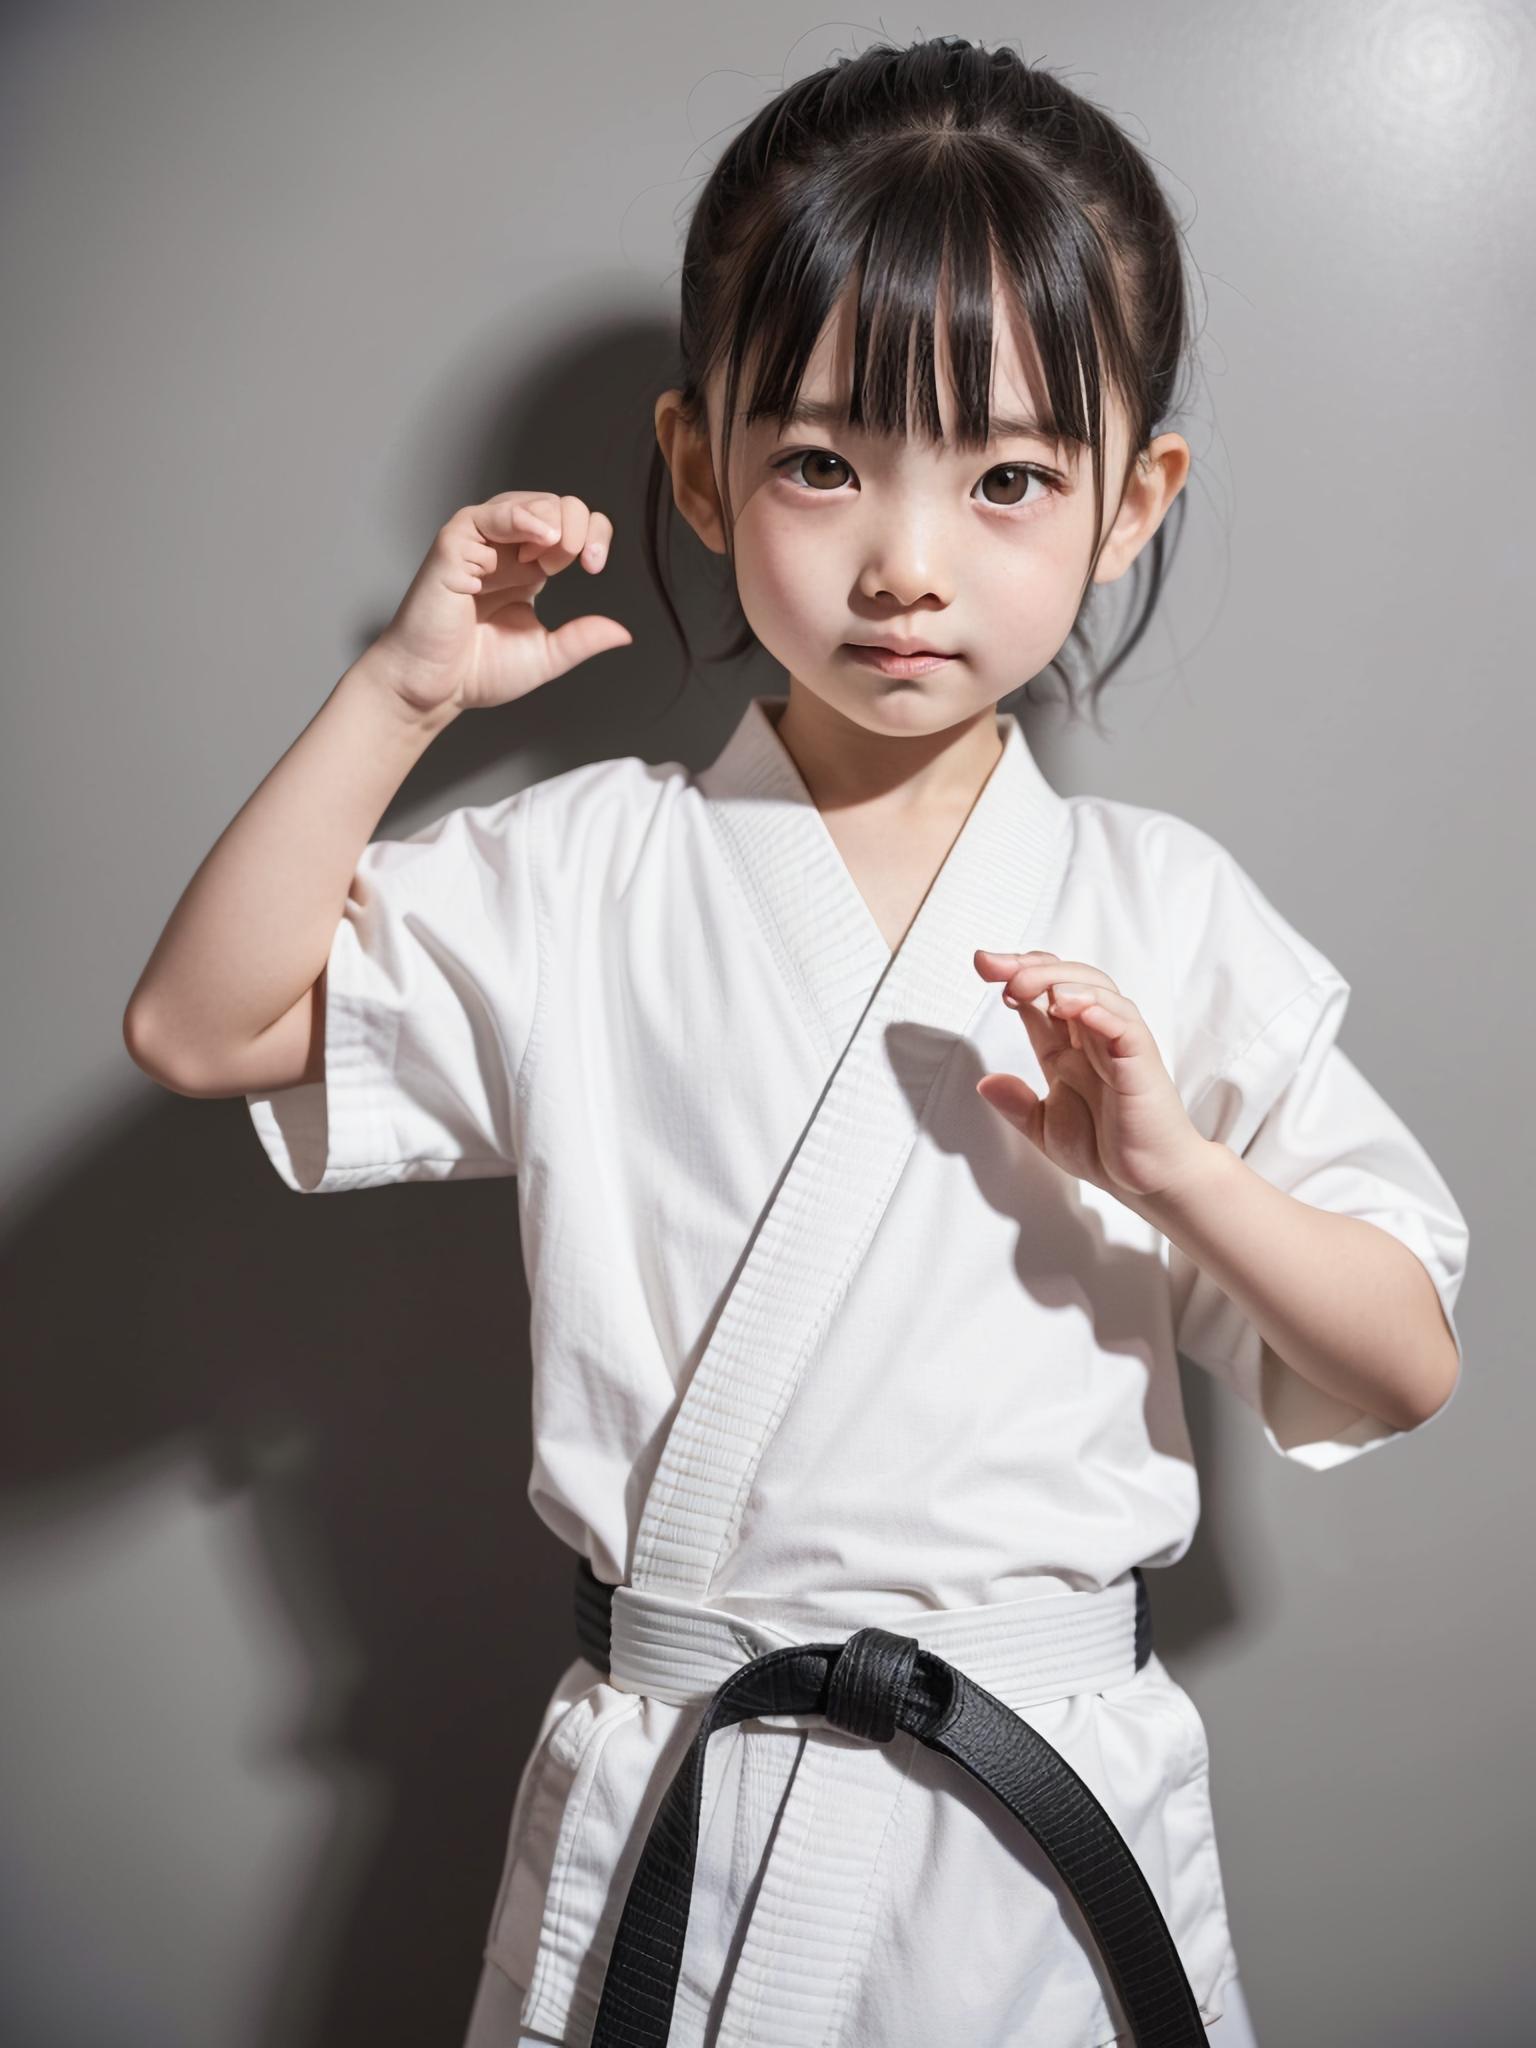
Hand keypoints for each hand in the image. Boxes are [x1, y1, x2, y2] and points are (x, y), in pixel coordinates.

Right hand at [367, 490, 633, 719]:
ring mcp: (479, 543)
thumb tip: (623, 634)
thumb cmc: (477, 670)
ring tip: (553, 557)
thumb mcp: (546, 655)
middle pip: (557, 505)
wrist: (435, 688)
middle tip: (575, 564)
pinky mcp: (454, 545)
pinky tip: (541, 536)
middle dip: (579, 527)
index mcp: (529, 566)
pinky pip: (489, 514)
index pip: (572, 525)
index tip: (594, 567)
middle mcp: (506, 549)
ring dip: (554, 521)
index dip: (594, 534)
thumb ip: (581, 639)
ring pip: (528, 502)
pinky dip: (520, 517)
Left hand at [972, 949, 1212, 1206]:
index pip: (1043, 995)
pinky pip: (1124, 1023)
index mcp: (1068, 1050)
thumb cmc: (1107, 1151)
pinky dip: (1099, 1008)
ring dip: (1058, 980)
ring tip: (1023, 984)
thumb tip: (984, 1083)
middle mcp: (1092, 1039)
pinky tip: (1069, 1005)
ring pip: (1097, 990)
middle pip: (1067, 980)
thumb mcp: (1045, 1130)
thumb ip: (1017, 1106)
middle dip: (1028, 966)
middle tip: (993, 967)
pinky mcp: (1141, 1061)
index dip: (1016, 973)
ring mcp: (1119, 1046)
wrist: (1149, 1183)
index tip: (983, 966)